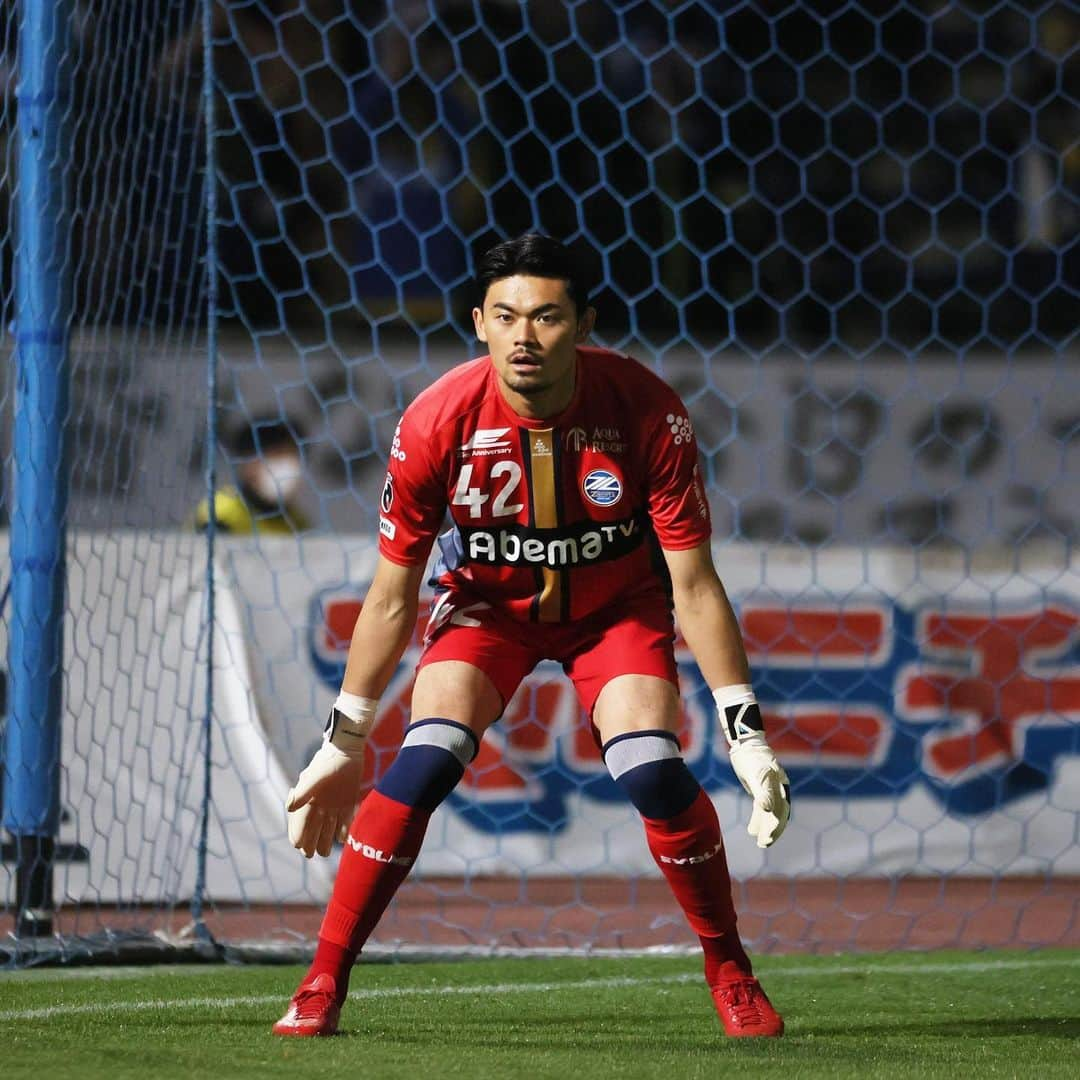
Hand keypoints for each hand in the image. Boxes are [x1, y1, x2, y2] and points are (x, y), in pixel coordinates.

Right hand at [286, 742, 365, 857]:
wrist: (347, 751)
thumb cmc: (328, 763)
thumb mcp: (314, 777)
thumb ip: (303, 792)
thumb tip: (289, 808)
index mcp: (308, 802)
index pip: (299, 824)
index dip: (297, 835)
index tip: (298, 845)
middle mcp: (319, 807)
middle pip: (312, 831)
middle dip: (309, 844)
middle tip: (310, 854)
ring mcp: (333, 806)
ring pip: (327, 830)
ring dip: (324, 841)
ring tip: (324, 852)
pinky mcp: (347, 804)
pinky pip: (344, 823)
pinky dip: (343, 832)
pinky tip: (342, 839)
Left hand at [728, 736, 789, 848]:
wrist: (744, 743)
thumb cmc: (751, 756)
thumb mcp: (756, 773)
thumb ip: (763, 791)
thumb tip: (767, 809)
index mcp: (781, 786)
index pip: (781, 810)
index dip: (776, 826)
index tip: (768, 839)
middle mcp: (779, 788)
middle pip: (777, 814)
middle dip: (772, 830)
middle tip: (763, 844)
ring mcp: (770, 789)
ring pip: (769, 813)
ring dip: (765, 827)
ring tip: (759, 843)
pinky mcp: (761, 789)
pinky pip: (762, 807)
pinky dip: (758, 819)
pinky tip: (752, 830)